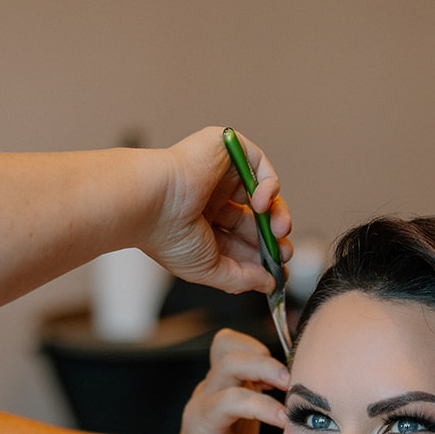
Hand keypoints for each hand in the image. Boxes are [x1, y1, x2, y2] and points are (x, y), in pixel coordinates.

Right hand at [144, 127, 291, 294]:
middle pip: (256, 220)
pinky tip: (260, 204)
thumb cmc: (167, 235)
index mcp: (202, 224)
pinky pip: (260, 166)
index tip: (277, 271)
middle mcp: (212, 197)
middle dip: (274, 238)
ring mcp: (220, 173)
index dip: (262, 255)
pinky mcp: (227, 150)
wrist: (150, 202)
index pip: (242, 241)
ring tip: (278, 231)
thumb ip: (242, 278)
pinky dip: (269, 187)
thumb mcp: (210, 268)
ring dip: (277, 215)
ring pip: (263, 194)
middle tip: (283, 252)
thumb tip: (269, 283)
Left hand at [164, 328, 289, 433]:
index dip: (263, 407)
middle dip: (264, 367)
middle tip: (293, 386)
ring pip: (231, 346)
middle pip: (229, 359)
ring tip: (285, 381)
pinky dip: (263, 358)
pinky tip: (277, 383)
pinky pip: (242, 352)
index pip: (231, 400)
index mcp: (202, 421)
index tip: (287, 422)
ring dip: (262, 357)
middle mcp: (205, 395)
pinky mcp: (228, 381)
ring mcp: (215, 384)